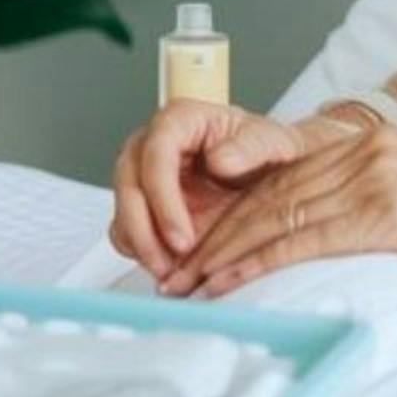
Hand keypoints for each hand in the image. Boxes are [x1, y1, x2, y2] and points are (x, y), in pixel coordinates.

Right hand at [107, 100, 332, 280]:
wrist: (268, 171)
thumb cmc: (266, 150)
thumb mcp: (273, 142)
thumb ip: (251, 147)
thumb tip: (219, 160)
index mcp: (178, 121)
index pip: (155, 155)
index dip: (163, 199)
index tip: (182, 236)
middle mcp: (151, 146)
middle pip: (128, 186)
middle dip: (144, 231)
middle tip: (169, 265)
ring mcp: (144, 178)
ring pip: (123, 213)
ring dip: (142, 247)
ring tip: (172, 274)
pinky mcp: (145, 208)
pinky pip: (128, 233)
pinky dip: (144, 254)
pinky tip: (171, 270)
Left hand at [156, 116, 396, 297]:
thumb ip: (366, 212)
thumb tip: (311, 250)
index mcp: (369, 145)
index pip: (280, 179)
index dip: (231, 216)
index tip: (195, 249)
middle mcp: (365, 151)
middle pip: (268, 195)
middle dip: (214, 237)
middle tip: (173, 275)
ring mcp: (376, 178)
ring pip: (276, 216)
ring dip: (222, 256)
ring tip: (187, 289)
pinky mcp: (390, 212)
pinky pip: (304, 238)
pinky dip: (258, 265)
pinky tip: (227, 286)